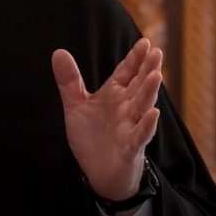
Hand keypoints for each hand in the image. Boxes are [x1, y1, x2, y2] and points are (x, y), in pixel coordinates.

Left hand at [52, 39, 161, 201]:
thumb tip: (58, 51)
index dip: (134, 59)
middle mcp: (126, 108)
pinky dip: (147, 125)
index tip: (144, 42)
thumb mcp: (76, 106)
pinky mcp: (131, 148)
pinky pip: (140, 135)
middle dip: (147, 69)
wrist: (99, 173)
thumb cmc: (92, 137)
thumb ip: (69, 80)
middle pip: (139, 86)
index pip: (126, 73)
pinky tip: (153, 113)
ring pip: (142, 107)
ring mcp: (131, 127)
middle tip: (156, 52)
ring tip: (156, 75)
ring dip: (149, 92)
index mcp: (115, 95)